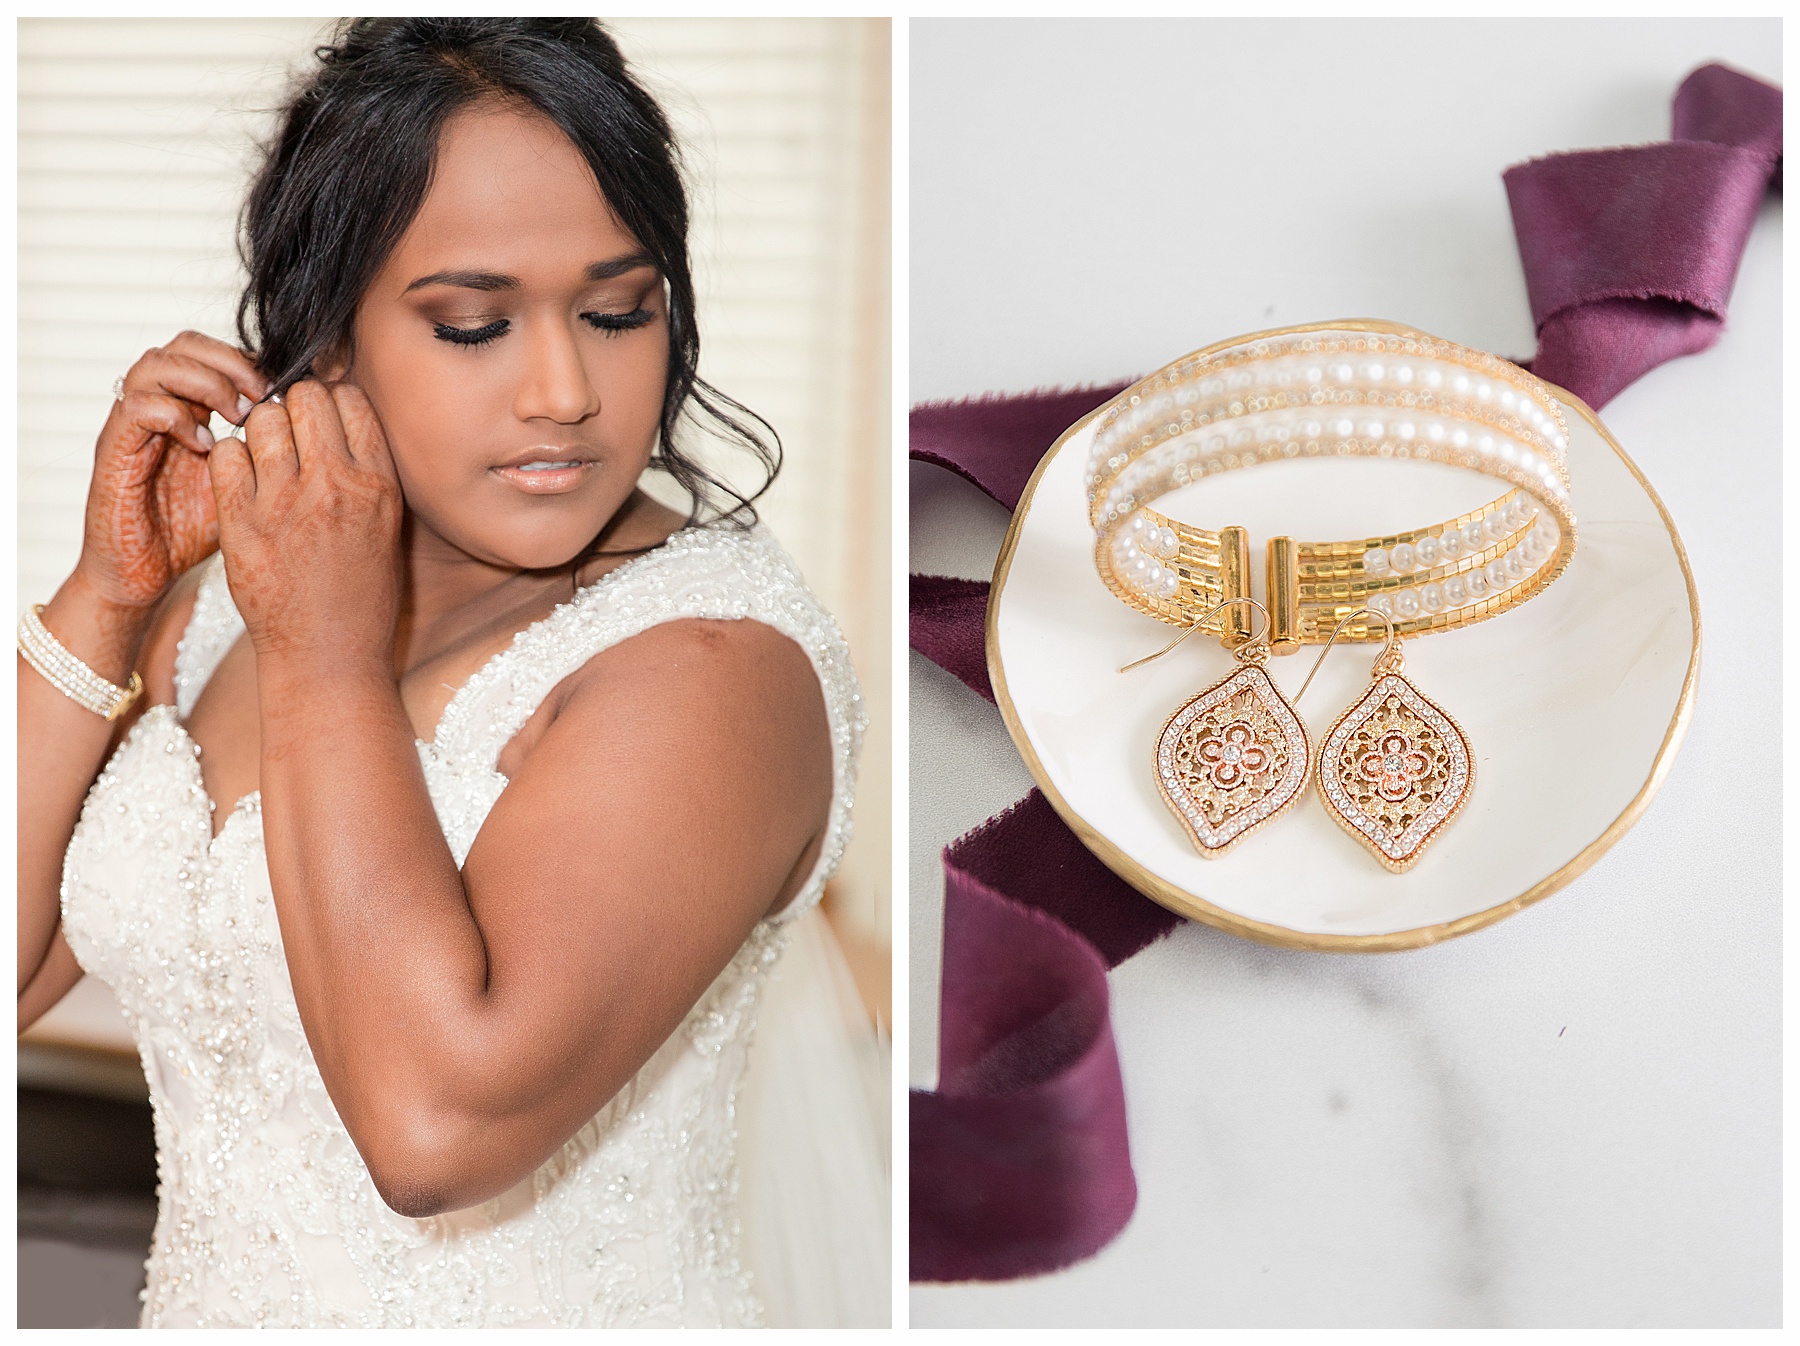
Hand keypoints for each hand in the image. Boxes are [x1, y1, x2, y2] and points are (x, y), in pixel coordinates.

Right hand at [77, 332, 267, 610]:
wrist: (143, 574)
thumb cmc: (197, 531)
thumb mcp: (248, 487)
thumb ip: (274, 455)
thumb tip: (330, 437)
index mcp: (191, 408)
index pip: (219, 353)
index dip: (255, 361)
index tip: (291, 389)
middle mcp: (160, 406)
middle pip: (188, 343)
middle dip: (232, 361)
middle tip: (266, 393)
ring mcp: (133, 425)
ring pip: (157, 363)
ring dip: (205, 381)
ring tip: (237, 415)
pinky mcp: (114, 450)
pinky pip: (137, 407)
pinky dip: (175, 416)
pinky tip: (205, 444)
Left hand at [210, 380, 404, 670]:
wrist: (329, 654)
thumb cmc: (360, 595)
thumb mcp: (385, 526)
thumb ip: (365, 471)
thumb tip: (342, 417)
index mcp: (377, 484)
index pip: (350, 400)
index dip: (331, 404)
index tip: (322, 424)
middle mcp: (334, 485)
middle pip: (304, 397)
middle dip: (293, 408)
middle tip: (289, 438)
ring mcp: (285, 503)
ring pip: (261, 419)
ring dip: (260, 431)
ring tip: (264, 462)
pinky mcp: (242, 523)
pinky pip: (226, 455)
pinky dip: (230, 461)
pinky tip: (242, 485)